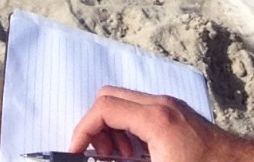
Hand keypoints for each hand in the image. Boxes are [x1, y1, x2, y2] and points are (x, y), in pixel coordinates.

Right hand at [69, 86, 253, 161]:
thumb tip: (101, 157)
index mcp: (154, 118)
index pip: (103, 108)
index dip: (82, 130)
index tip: (75, 152)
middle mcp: (161, 103)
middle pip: (110, 97)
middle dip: (96, 126)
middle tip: (99, 157)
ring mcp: (170, 105)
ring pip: (125, 103)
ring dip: (113, 128)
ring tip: (119, 158)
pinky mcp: (177, 112)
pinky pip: (142, 110)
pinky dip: (130, 128)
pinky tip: (137, 155)